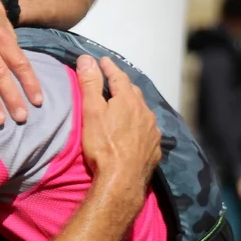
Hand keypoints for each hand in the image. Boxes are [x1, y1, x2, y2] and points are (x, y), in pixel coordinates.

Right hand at [76, 54, 160, 212]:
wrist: (121, 180)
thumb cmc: (102, 145)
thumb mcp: (91, 111)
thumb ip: (90, 83)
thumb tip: (87, 59)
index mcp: (128, 100)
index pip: (118, 76)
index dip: (109, 67)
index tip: (101, 60)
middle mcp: (144, 112)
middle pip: (133, 92)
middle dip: (123, 84)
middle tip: (112, 81)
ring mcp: (152, 131)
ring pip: (143, 111)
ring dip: (133, 105)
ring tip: (124, 105)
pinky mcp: (154, 148)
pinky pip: (148, 130)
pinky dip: (140, 124)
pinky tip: (134, 130)